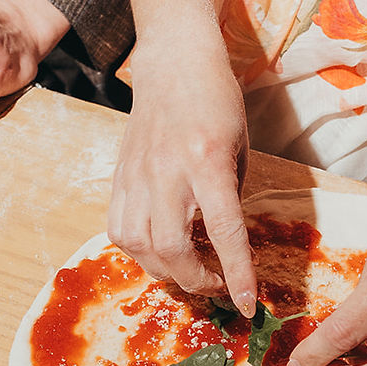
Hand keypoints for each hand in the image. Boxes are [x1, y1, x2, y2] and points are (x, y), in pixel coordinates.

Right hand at [107, 31, 257, 315]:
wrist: (173, 62)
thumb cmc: (217, 101)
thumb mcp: (240, 147)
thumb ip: (230, 195)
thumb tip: (224, 242)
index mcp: (208, 161)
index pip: (224, 231)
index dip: (237, 274)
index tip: (247, 304)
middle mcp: (168, 171)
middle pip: (172, 248)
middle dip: (197, 281)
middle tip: (219, 287)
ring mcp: (138, 175)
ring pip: (140, 245)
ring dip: (166, 271)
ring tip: (189, 272)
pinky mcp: (120, 177)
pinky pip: (120, 229)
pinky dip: (139, 252)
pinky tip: (158, 250)